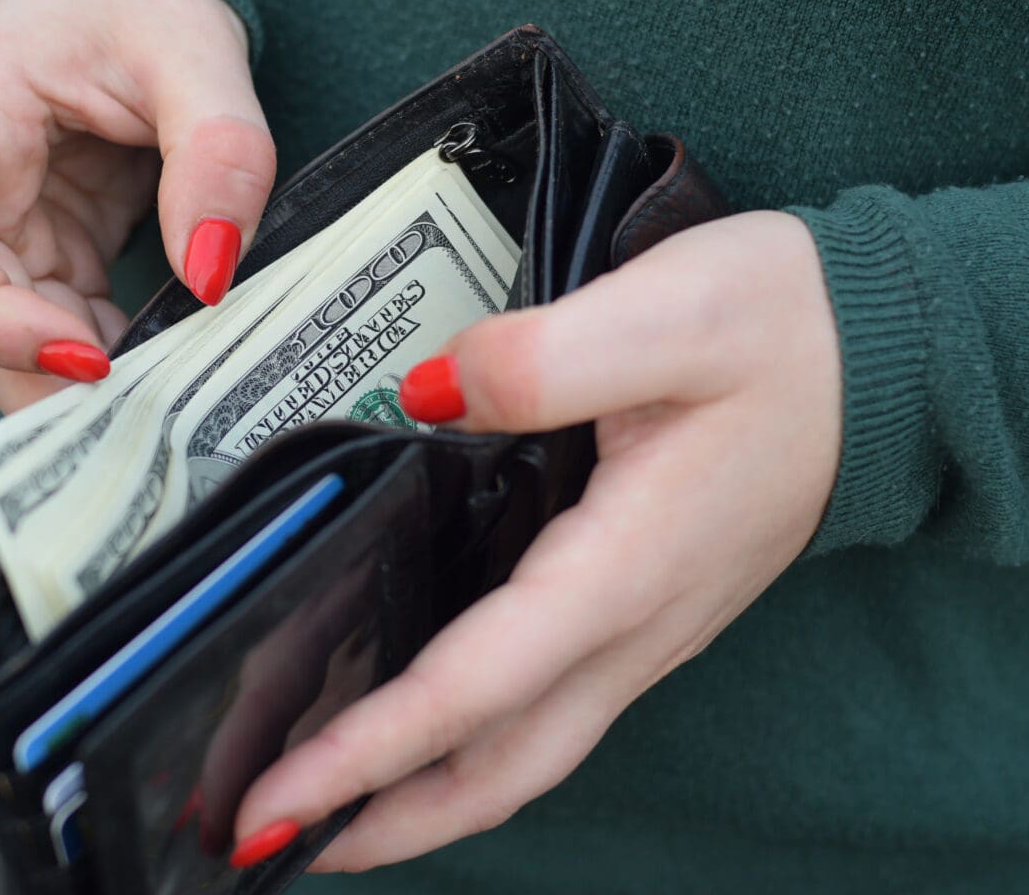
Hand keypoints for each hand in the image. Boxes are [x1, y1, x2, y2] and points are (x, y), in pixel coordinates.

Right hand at [0, 0, 274, 411]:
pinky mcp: (48, 258)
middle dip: (49, 381)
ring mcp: (1, 235)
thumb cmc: (134, 0)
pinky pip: (67, 331)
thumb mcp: (192, 48)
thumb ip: (216, 149)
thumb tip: (211, 273)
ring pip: (16, 343)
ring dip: (86, 386)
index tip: (88, 357)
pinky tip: (175, 374)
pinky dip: (117, 363)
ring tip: (173, 405)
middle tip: (151, 416)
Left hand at [229, 211, 841, 871]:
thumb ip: (540, 359)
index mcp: (623, 567)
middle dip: (384, 820)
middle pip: (496, 767)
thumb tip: (427, 394)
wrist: (881, 357)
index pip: (470, 689)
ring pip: (524, 753)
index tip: (278, 804)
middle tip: (275, 842)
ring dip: (423, 798)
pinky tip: (427, 727)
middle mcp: (633, 625)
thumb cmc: (785, 334)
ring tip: (330, 811)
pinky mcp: (644, 610)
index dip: (367, 752)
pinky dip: (472, 745)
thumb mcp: (670, 312)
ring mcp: (643, 629)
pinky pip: (549, 711)